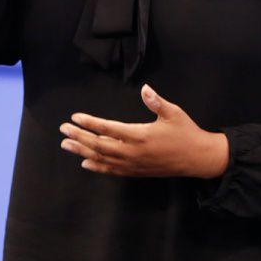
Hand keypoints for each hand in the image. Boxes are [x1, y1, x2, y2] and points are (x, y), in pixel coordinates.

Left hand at [59, 84, 229, 178]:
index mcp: (140, 136)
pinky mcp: (136, 172)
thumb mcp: (173, 113)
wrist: (197, 158)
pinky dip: (97, 167)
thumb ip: (156, 102)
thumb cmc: (185, 132)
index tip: (75, 118)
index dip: (90, 124)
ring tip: (66, 145)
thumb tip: (144, 88)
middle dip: (79, 137)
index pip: (108, 129)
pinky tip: (85, 162)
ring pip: (102, 159)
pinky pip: (112, 171)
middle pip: (99, 145)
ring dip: (82, 151)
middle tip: (63, 130)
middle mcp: (133, 152)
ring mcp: (133, 164)